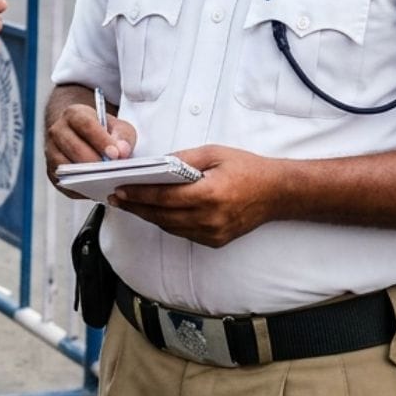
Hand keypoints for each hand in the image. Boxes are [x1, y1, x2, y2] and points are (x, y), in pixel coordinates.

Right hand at [44, 102, 135, 196]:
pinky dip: (80, 187)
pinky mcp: (51, 170)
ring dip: (86, 175)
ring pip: (66, 165)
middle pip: (74, 147)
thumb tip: (123, 152)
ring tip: (106, 181)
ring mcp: (51, 151)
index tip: (116, 155)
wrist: (82, 136)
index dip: (101, 140)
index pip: (86, 125)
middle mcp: (57, 130)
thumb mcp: (118, 127)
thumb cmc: (102, 131)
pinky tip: (96, 187)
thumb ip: (123, 137)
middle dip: (94, 161)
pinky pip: (64, 181)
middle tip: (112, 171)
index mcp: (73, 114)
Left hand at [106, 145, 281, 247]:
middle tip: (117, 198)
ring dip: (149, 216)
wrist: (278, 193)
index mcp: (210, 194)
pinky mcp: (216, 241)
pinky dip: (167, 222)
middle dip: (137, 206)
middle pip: (162, 215)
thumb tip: (155, 164)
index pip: (164, 196)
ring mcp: (213, 233)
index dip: (139, 194)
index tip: (120, 189)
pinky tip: (155, 211)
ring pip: (170, 227)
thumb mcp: (214, 153)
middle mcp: (210, 218)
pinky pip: (183, 232)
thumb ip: (183, 158)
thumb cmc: (247, 169)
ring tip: (131, 204)